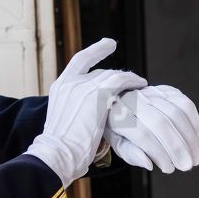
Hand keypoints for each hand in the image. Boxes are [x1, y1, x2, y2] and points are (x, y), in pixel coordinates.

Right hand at [27, 38, 145, 186]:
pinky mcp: (97, 95)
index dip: (96, 51)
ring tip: (141, 84)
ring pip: (112, 75)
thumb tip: (88, 114)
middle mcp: (71, 82)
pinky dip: (133, 82)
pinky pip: (120, 81)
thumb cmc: (60, 149)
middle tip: (132, 83)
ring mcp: (83, 87)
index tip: (109, 43)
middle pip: (100, 72)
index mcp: (60, 87)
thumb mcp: (64, 121)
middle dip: (117, 77)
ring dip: (128, 79)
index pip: (80, 61)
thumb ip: (75, 110)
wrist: (56, 154)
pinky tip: (142, 86)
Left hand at [104, 84, 198, 172]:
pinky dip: (194, 124)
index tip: (169, 168)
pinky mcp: (167, 90)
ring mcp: (152, 92)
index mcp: (119, 115)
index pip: (142, 134)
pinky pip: (186, 104)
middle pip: (161, 123)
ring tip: (194, 156)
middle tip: (187, 165)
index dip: (159, 153)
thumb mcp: (119, 144)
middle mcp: (135, 100)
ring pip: (177, 112)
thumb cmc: (122, 128)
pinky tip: (196, 140)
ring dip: (189, 137)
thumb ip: (132, 154)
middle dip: (178, 147)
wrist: (122, 103)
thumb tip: (149, 163)